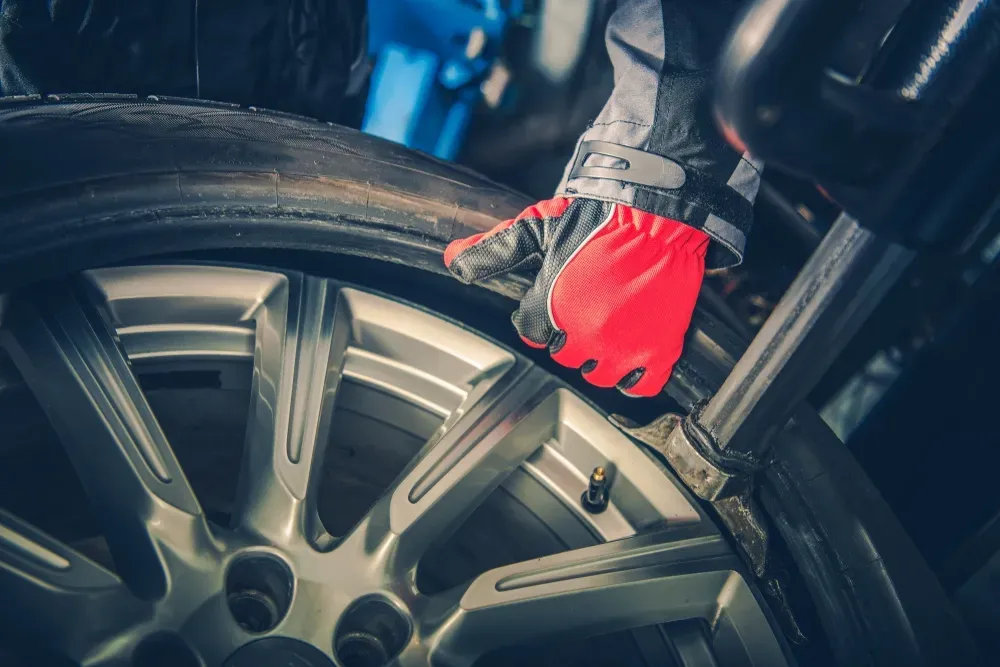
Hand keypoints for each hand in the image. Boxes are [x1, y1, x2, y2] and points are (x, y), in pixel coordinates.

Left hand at [444, 197, 708, 396]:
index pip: (533, 336)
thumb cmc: (599, 218)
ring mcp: (624, 347)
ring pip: (600, 376)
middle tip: (586, 312)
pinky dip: (636, 378)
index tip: (554, 307)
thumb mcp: (538, 228)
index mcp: (551, 308)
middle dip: (571, 337)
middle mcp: (584, 334)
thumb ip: (495, 250)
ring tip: (609, 332)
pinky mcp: (658, 351)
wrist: (658, 214)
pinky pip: (641, 386)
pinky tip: (633, 359)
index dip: (541, 320)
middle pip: (565, 357)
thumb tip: (453, 261)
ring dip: (601, 359)